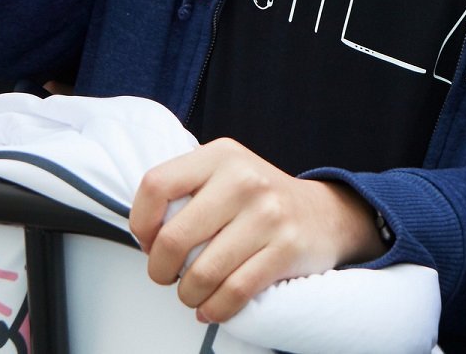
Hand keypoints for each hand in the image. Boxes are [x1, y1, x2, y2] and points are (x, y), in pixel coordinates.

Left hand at [130, 137, 385, 323]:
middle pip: (173, 239)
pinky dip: (215, 309)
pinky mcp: (287, 248)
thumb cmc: (260, 202)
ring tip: (193, 292)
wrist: (324, 214)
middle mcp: (244, 179)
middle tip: (168, 275)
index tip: (148, 241)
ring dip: (188, 295)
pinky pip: (234, 292)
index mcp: (221, 155)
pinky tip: (212, 307)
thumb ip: (185, 192)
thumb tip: (146, 238)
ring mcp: (269, 213)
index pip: (156, 185)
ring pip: (202, 274)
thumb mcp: (224, 175)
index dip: (141, 223)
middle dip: (160, 270)